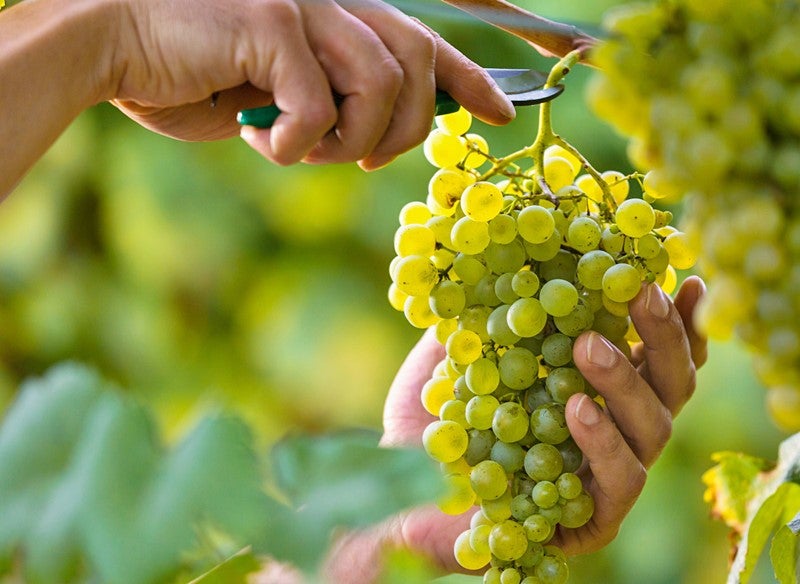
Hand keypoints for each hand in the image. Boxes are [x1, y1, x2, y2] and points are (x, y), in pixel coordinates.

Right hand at [108, 0, 514, 168]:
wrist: (114, 47)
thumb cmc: (194, 77)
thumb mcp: (281, 98)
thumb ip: (335, 103)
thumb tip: (381, 136)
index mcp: (339, 14)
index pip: (425, 44)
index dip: (470, 80)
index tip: (502, 115)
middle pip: (417, 67)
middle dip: (404, 131)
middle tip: (362, 163)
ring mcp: (304, 4)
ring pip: (382, 84)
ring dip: (352, 140)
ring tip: (308, 151)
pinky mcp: (272, 24)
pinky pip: (320, 105)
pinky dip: (299, 144)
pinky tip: (266, 142)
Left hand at [321, 276, 706, 581]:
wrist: (398, 496)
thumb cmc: (428, 425)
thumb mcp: (455, 355)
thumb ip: (487, 312)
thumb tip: (505, 253)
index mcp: (595, 391)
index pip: (654, 355)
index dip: (675, 319)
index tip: (680, 276)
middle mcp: (614, 431)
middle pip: (670, 385)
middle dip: (662, 336)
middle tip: (642, 292)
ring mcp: (607, 479)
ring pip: (654, 429)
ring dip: (626, 381)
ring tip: (589, 346)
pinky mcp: (593, 522)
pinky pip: (619, 481)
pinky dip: (603, 442)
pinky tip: (578, 408)